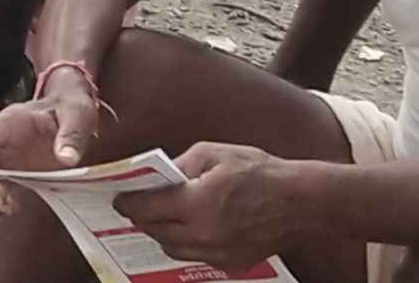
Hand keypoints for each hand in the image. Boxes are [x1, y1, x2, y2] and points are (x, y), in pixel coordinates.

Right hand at [0, 67, 107, 211]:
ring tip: (7, 207)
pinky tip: (11, 209)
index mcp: (10, 121)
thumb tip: (66, 158)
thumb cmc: (69, 107)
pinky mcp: (14, 172)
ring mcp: (5, 157)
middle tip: (1, 197)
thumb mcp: (77, 113)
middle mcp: (1, 139)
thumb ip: (71, 134)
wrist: (72, 112)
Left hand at [115, 143, 295, 273]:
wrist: (299, 201)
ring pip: (173, 249)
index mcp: (197, 203)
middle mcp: (204, 234)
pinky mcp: (230, 264)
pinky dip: (186, 244)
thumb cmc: (258, 171)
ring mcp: (218, 253)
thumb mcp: (213, 153)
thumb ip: (179, 165)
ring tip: (158, 218)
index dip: (128, 203)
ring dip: (162, 234)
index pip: (148, 208)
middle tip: (134, 207)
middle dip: (142, 219)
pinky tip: (187, 228)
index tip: (119, 199)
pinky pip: (196, 256)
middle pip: (156, 232)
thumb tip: (156, 176)